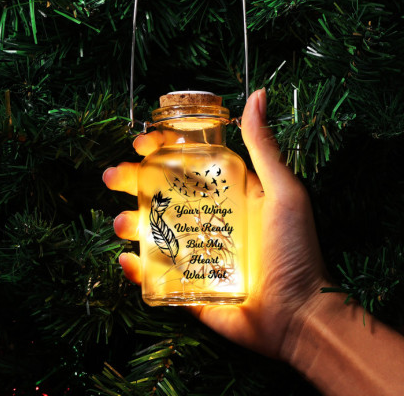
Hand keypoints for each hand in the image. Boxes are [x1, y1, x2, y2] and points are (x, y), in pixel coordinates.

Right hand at [103, 89, 328, 359]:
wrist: (298, 314)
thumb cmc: (294, 249)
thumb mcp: (282, 192)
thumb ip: (263, 148)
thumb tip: (257, 96)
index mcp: (225, 196)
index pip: (185, 167)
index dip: (161, 151)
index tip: (143, 142)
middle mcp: (207, 221)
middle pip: (161, 196)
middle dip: (133, 182)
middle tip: (113, 176)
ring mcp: (195, 254)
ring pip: (152, 233)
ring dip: (129, 223)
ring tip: (122, 222)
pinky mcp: (189, 287)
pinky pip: (156, 275)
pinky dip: (137, 268)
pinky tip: (128, 260)